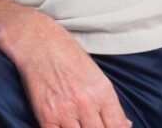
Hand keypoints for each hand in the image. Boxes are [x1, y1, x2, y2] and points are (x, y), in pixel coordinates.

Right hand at [0, 12, 130, 127]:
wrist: (37, 42)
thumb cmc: (67, 55)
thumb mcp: (97, 75)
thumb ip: (110, 103)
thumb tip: (123, 124)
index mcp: (103, 93)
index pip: (119, 127)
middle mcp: (86, 103)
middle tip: (91, 124)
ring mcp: (66, 111)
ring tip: (78, 124)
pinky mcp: (46, 115)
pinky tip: (64, 127)